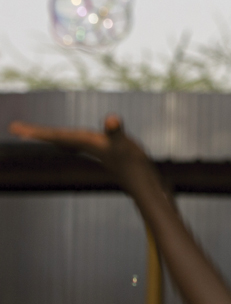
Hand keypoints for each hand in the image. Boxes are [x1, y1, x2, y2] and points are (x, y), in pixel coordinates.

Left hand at [9, 115, 149, 181]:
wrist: (143, 183)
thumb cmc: (133, 162)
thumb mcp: (124, 143)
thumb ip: (116, 131)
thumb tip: (111, 120)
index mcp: (86, 142)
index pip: (56, 135)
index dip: (37, 131)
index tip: (15, 129)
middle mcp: (86, 147)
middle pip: (56, 139)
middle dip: (36, 134)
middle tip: (14, 129)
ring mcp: (94, 151)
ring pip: (65, 142)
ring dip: (50, 137)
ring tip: (33, 134)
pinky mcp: (102, 153)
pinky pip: (77, 144)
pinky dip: (68, 141)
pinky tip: (67, 143)